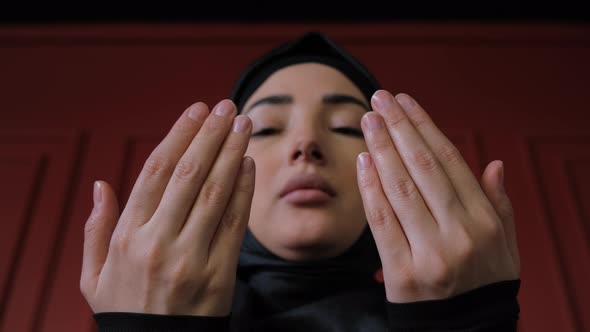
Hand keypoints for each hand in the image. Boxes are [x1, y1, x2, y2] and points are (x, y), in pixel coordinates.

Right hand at [80, 100, 254, 315]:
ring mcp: (191, 258)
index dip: (179, 135)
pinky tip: (249, 165)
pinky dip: (244, 190)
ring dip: (232, 153)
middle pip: (190, 174)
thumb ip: (95, 229)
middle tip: (227, 107)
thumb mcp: (94, 277)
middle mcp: (158, 242)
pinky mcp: (219, 274)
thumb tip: (102, 185)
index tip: (196, 112)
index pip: (156, 172)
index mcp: (126, 237)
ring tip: (244, 125)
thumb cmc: (126, 311)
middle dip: (211, 135)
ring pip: (215, 192)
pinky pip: (235, 223)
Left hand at [356, 90, 519, 302]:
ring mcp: (430, 255)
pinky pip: (381, 223)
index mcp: (485, 223)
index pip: (449, 162)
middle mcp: (459, 235)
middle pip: (422, 168)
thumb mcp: (505, 245)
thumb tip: (494, 163)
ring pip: (400, 190)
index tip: (406, 102)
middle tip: (379, 99)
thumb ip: (499, 204)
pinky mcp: (402, 274)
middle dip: (398, 128)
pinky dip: (370, 190)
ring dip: (381, 149)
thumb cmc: (483, 283)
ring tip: (367, 121)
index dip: (424, 127)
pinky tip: (362, 163)